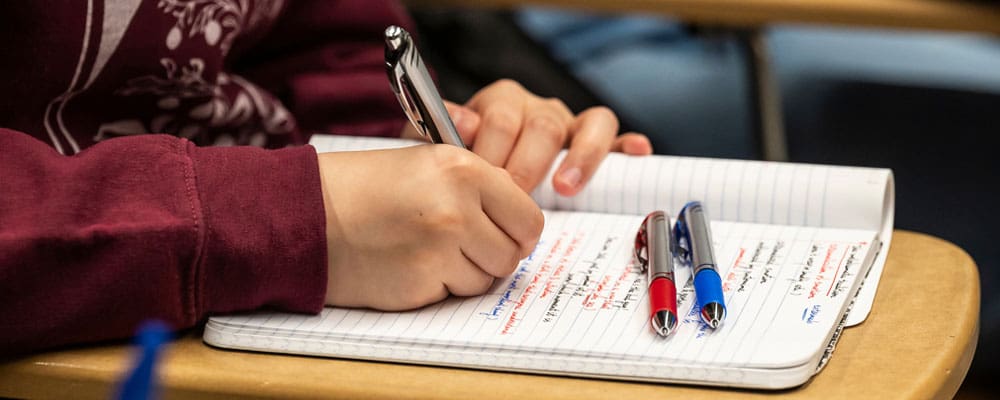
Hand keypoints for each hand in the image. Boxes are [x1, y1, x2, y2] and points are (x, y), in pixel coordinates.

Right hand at [317, 145, 543, 310]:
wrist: (306, 215)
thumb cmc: (364, 188)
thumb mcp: (425, 164)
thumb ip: (477, 186)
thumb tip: (519, 216)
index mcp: (463, 169)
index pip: (528, 217)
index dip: (518, 231)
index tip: (504, 234)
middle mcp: (458, 207)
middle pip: (511, 253)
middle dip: (492, 256)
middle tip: (463, 246)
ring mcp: (440, 248)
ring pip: (484, 279)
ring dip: (462, 272)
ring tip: (425, 249)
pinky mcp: (421, 281)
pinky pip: (452, 294)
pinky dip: (436, 285)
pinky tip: (407, 263)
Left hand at [401, 79, 651, 195]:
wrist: (477, 176)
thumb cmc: (461, 167)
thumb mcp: (438, 151)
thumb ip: (434, 134)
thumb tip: (463, 123)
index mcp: (500, 105)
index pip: (500, 116)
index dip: (492, 149)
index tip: (483, 179)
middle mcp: (538, 110)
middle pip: (542, 124)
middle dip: (527, 163)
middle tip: (515, 194)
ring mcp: (569, 126)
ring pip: (587, 123)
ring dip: (579, 157)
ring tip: (565, 188)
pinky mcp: (596, 144)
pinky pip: (617, 136)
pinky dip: (628, 144)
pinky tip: (637, 153)